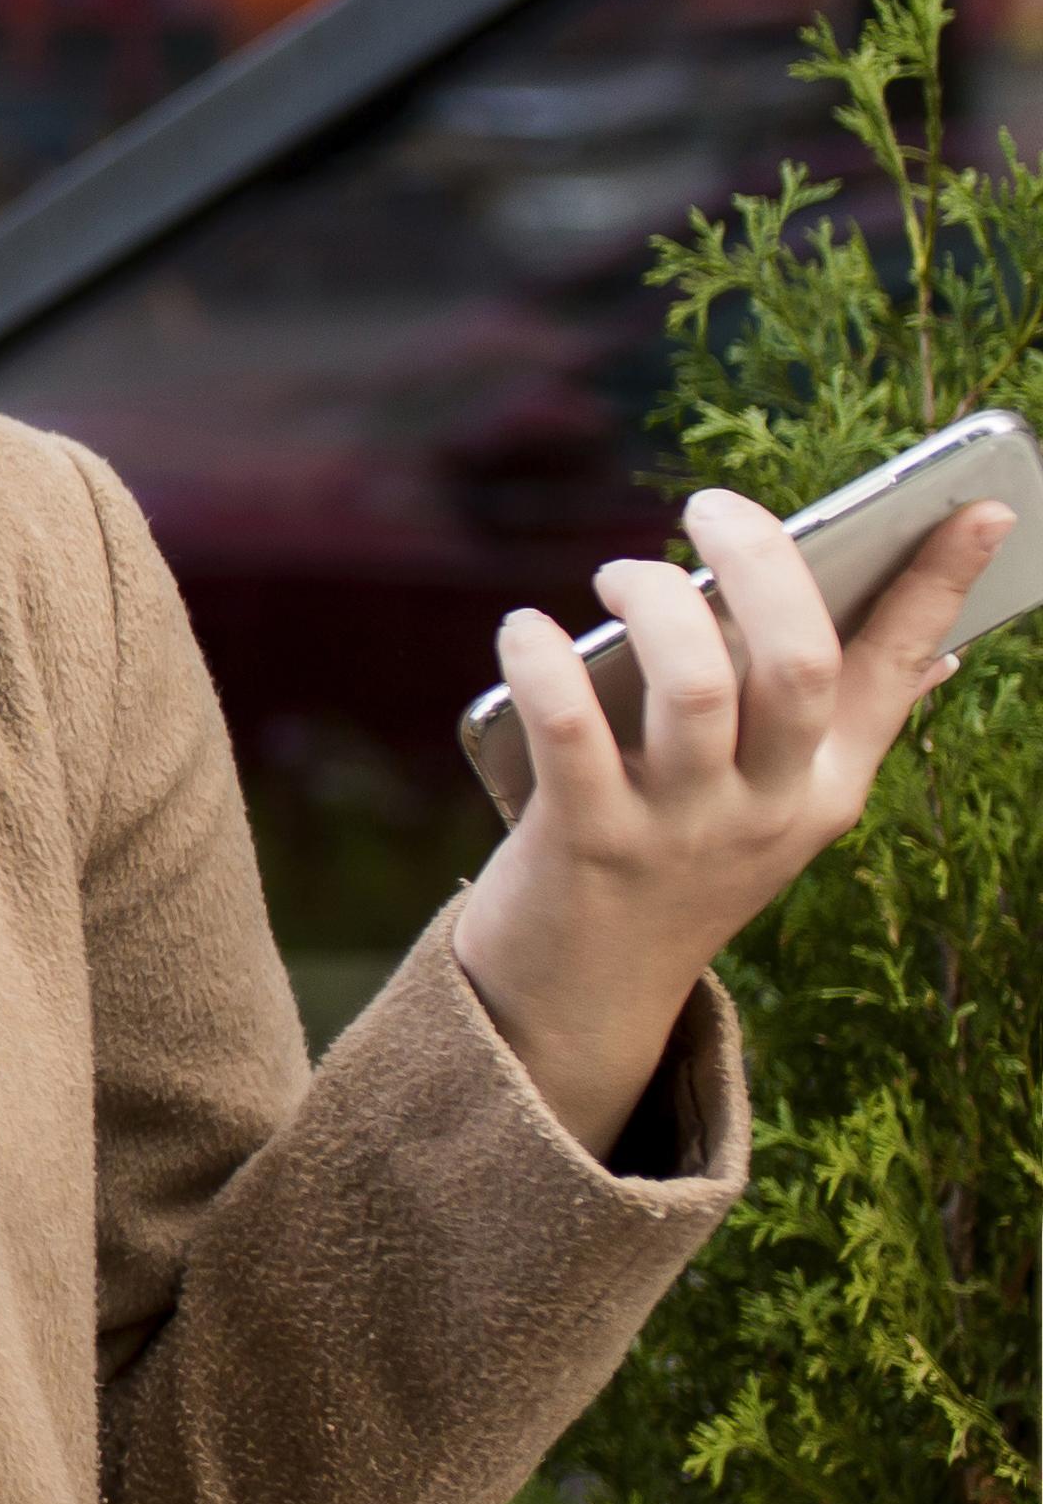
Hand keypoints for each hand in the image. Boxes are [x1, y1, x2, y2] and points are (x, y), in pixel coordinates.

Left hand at [455, 488, 1013, 1153]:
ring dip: (656, 601)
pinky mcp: (585, 843)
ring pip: (697, 685)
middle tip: (711, 507)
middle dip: (765, 561)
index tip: (979, 509)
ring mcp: (679, 828)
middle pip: (800, 663)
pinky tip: (524, 629)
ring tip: (621, 572)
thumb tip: (935, 654)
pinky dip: (542, 661)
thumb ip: (830, 730)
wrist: (580, 997)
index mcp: (825, 788)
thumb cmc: (671, 865)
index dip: (938, 587)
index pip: (899, 673)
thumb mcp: (771, 809)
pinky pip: (570, 730)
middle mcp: (766, 808)